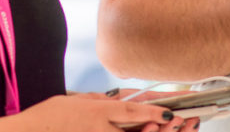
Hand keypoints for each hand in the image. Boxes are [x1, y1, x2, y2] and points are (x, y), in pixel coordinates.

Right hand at [12, 92, 197, 131]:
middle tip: (179, 122)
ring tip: (168, 128)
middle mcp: (100, 131)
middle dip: (159, 128)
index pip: (131, 112)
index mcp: (97, 113)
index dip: (153, 112)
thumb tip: (124, 100)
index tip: (171, 111)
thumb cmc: (51, 117)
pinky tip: (146, 131)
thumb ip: (102, 101)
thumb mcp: (78, 101)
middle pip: (137, 131)